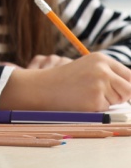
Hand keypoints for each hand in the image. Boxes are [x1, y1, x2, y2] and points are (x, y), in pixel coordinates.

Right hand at [1, 52, 130, 110]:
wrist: (44, 87)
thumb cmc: (67, 80)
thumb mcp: (89, 69)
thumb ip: (110, 75)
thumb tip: (130, 89)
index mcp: (102, 58)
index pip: (129, 76)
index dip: (127, 86)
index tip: (122, 92)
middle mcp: (103, 68)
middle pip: (129, 89)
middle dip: (120, 96)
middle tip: (99, 94)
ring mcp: (100, 83)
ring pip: (120, 100)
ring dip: (108, 102)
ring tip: (87, 95)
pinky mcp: (96, 99)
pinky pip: (108, 109)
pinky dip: (98, 109)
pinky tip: (83, 101)